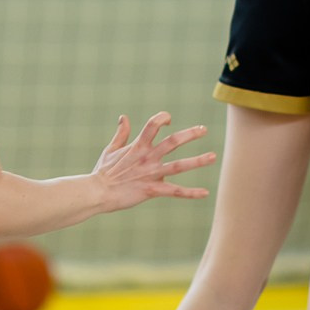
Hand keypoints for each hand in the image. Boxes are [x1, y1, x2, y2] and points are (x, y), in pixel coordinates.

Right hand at [91, 112, 215, 212]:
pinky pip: (174, 191)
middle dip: (189, 134)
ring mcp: (150, 173)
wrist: (96, 192)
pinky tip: (205, 193)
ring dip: (197, 161)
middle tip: (204, 129)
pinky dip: (190, 193)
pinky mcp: (151, 190)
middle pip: (172, 142)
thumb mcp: (111, 150)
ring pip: (178, 166)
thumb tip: (123, 117)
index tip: (169, 119)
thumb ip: (121, 134)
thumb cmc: (103, 172)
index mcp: (138, 146)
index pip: (153, 124)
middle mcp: (147, 157)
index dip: (162, 118)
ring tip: (213, 156)